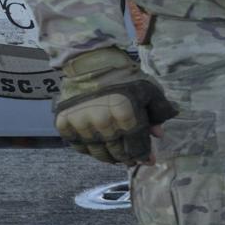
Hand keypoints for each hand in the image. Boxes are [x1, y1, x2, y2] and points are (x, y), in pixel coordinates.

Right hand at [53, 46, 179, 165]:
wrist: (91, 63)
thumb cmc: (124, 77)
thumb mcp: (149, 89)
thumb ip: (159, 112)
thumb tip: (159, 135)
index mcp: (125, 114)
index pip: (136, 144)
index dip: (143, 155)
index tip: (148, 160)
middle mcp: (102, 122)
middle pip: (117, 151)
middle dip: (127, 158)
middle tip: (131, 160)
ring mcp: (81, 124)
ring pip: (97, 152)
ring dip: (108, 157)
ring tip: (115, 157)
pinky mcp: (64, 123)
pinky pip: (78, 146)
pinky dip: (89, 150)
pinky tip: (97, 147)